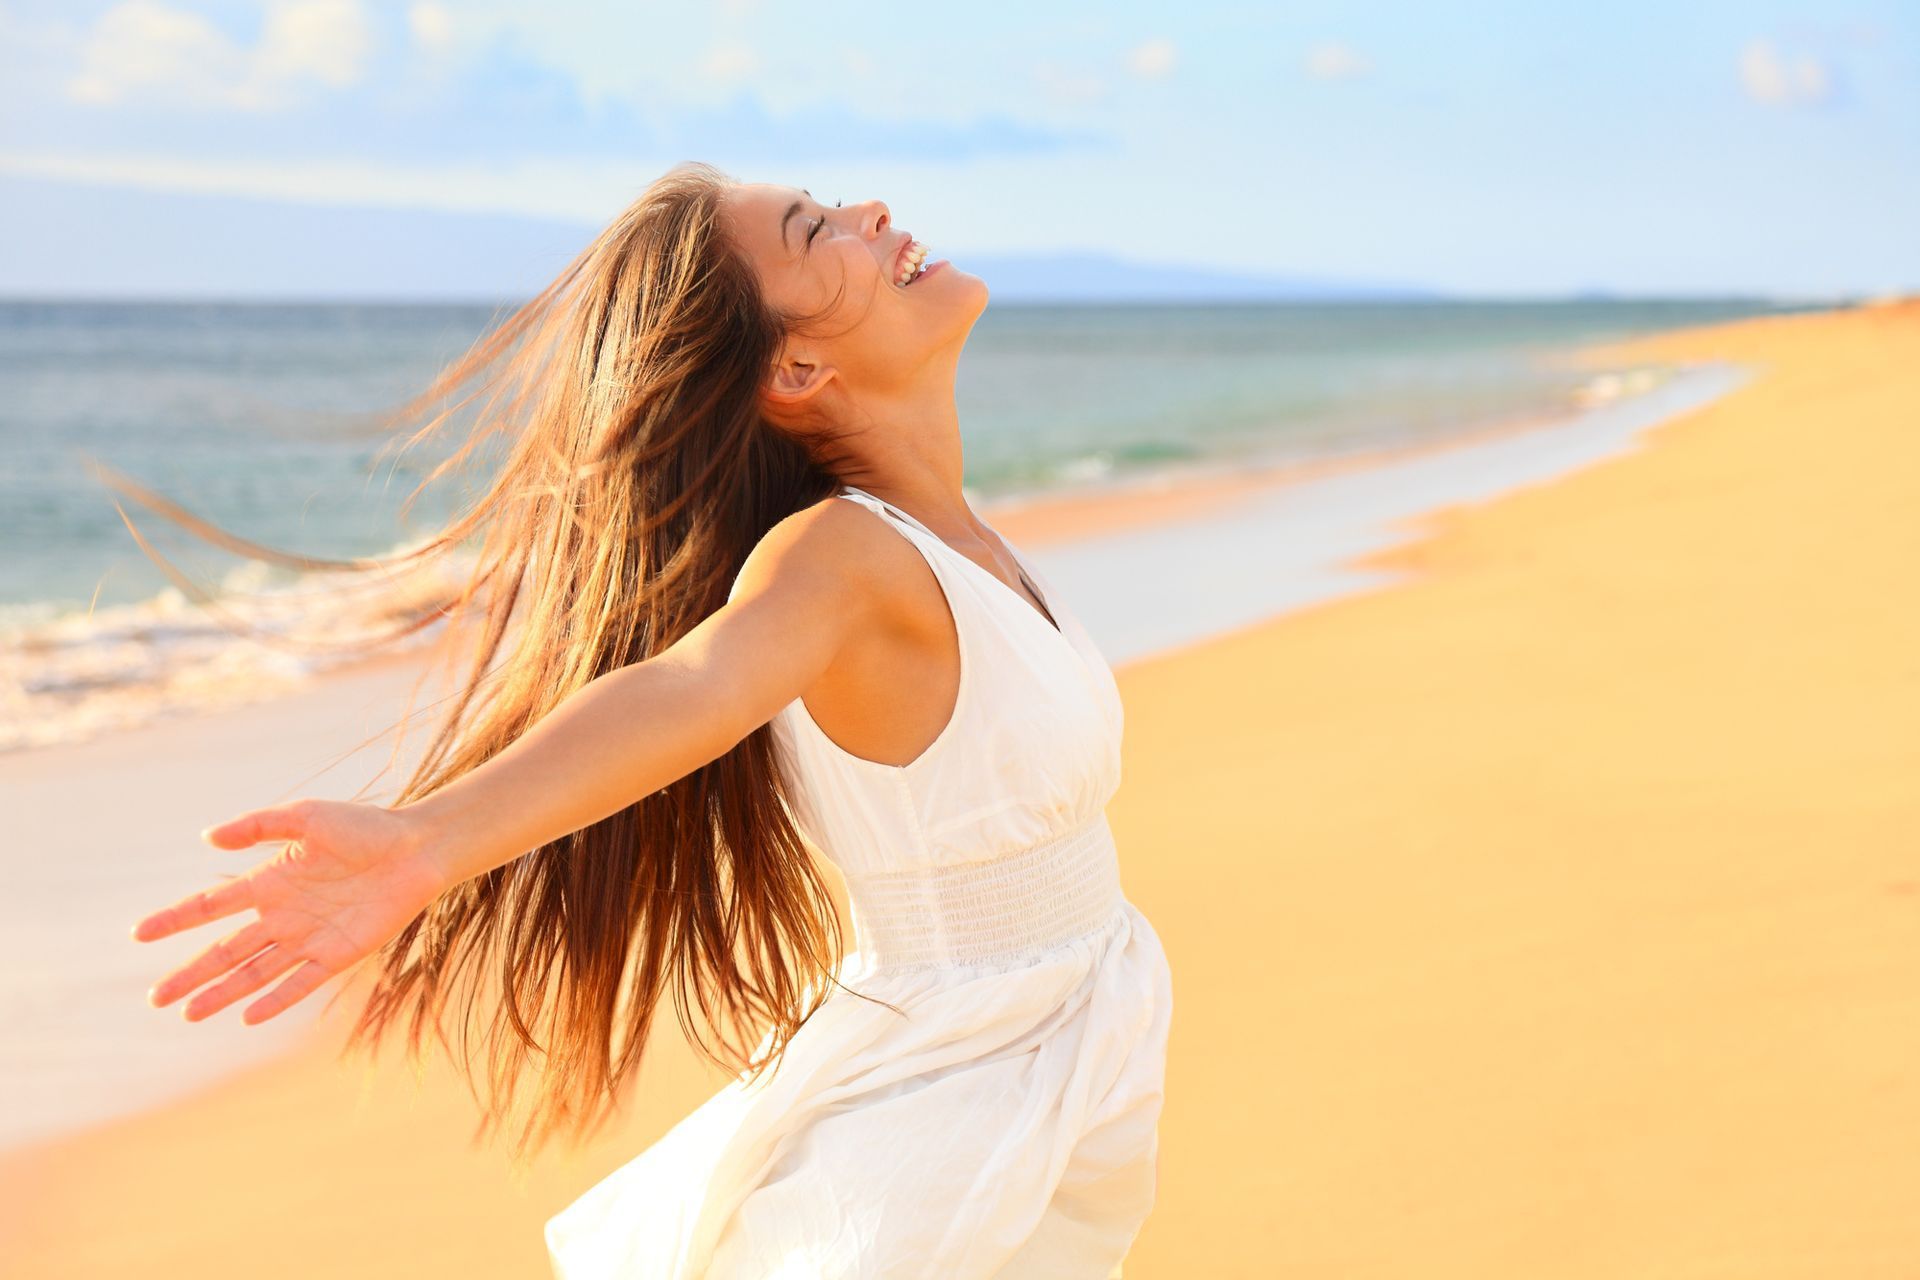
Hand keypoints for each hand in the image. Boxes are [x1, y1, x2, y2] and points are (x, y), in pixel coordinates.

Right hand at [133, 799, 448, 1025]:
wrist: (417, 849)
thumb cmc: (364, 827)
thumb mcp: (306, 817)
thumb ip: (258, 825)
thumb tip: (208, 837)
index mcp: (270, 882)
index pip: (211, 906)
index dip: (176, 919)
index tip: (139, 933)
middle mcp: (283, 915)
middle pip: (225, 950)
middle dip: (190, 973)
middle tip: (156, 998)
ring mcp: (309, 937)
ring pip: (254, 973)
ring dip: (222, 993)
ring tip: (188, 1013)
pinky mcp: (338, 954)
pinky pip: (300, 982)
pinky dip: (274, 999)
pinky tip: (247, 1016)